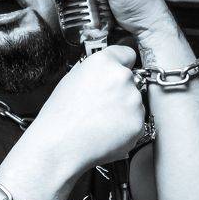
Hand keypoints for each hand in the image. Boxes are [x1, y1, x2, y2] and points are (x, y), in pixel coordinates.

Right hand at [33, 45, 146, 169]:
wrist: (60, 146)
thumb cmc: (59, 117)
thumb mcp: (71, 80)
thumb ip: (94, 72)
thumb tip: (103, 74)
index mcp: (104, 62)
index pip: (127, 54)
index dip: (121, 65)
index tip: (118, 72)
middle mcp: (122, 77)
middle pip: (131, 80)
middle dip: (120, 91)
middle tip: (101, 105)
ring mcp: (133, 101)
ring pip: (135, 103)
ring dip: (124, 111)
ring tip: (100, 122)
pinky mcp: (139, 124)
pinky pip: (136, 124)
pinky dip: (126, 129)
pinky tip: (106, 133)